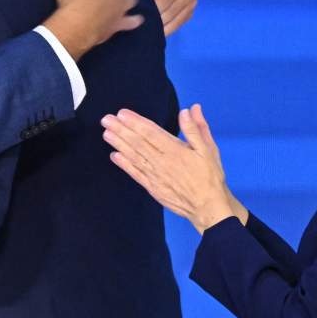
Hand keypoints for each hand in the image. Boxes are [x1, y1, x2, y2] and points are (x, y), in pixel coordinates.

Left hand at [101, 104, 243, 233]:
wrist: (208, 207)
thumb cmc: (209, 177)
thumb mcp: (209, 150)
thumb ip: (196, 129)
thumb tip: (188, 110)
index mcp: (175, 150)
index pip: (151, 133)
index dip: (136, 122)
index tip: (122, 113)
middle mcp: (162, 162)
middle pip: (138, 143)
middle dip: (121, 130)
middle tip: (107, 119)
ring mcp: (155, 175)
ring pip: (134, 156)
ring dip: (119, 144)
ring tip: (107, 133)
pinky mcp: (152, 187)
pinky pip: (135, 174)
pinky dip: (124, 164)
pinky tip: (114, 155)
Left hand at [143, 0, 196, 35]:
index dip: (155, 6)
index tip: (142, 14)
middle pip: (173, 10)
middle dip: (158, 18)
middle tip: (144, 25)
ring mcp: (192, 2)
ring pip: (177, 19)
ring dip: (163, 26)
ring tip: (149, 30)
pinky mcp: (190, 11)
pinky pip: (180, 24)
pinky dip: (168, 29)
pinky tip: (157, 31)